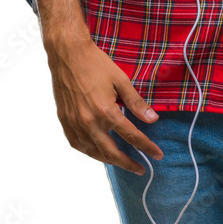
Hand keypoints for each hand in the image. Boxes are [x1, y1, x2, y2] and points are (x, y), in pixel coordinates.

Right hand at [45, 34, 163, 173]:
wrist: (68, 54)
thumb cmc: (96, 64)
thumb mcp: (121, 80)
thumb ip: (136, 103)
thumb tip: (152, 119)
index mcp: (105, 111)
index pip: (130, 136)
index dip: (146, 146)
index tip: (157, 155)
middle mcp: (89, 122)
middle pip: (111, 152)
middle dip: (128, 163)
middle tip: (141, 169)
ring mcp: (75, 124)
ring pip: (93, 152)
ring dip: (109, 160)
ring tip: (122, 162)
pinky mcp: (65, 121)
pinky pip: (78, 145)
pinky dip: (90, 152)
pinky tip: (98, 151)